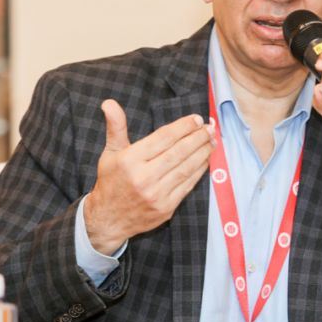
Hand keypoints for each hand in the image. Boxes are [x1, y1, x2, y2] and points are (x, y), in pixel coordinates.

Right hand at [83, 99, 215, 254]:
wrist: (108, 219)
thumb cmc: (111, 181)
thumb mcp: (110, 153)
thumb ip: (115, 127)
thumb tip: (109, 103)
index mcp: (130, 160)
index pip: (164, 138)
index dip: (183, 127)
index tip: (196, 119)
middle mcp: (144, 177)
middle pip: (179, 152)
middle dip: (198, 138)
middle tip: (210, 128)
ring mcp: (156, 195)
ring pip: (186, 169)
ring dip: (203, 153)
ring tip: (212, 141)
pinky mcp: (166, 208)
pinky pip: (187, 185)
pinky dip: (199, 171)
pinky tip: (205, 160)